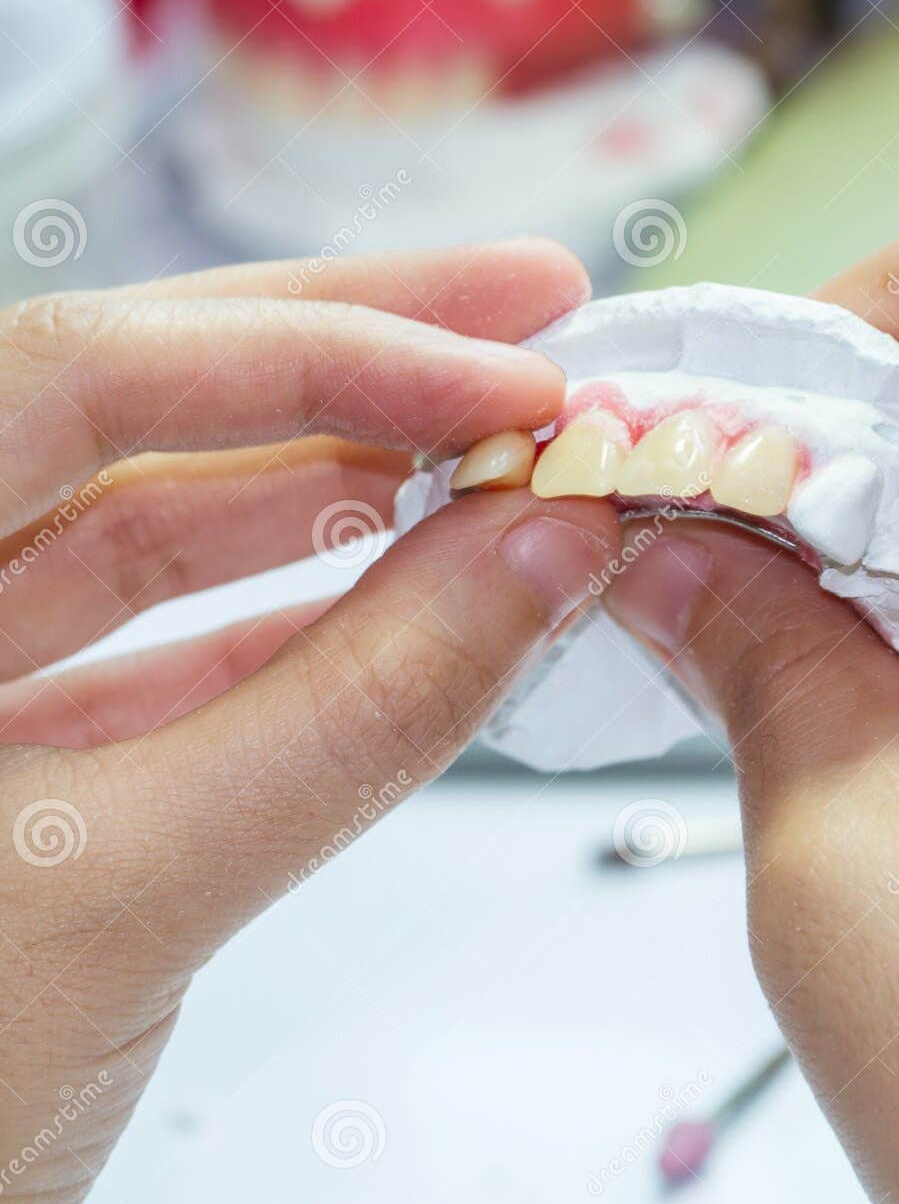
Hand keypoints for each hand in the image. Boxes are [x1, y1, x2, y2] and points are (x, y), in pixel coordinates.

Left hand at [0, 244, 620, 1203]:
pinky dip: (320, 635)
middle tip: (534, 309)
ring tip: (507, 448)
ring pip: (169, 541)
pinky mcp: (35, 793)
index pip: (86, 378)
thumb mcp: (121, 894)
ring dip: (352, 493)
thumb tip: (542, 549)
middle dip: (348, 353)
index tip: (513, 369)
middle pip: (134, 416)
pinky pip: (189, 674)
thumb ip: (351, 712)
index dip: (319, 349)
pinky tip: (430, 602)